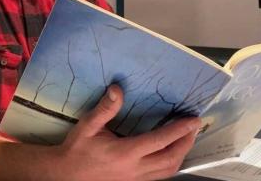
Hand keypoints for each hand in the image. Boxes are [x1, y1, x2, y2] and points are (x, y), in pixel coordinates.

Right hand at [57, 84, 200, 180]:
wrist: (66, 175)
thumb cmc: (78, 149)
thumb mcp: (88, 126)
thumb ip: (105, 108)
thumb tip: (117, 89)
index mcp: (126, 153)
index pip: (159, 141)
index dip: (179, 130)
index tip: (193, 120)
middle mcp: (135, 169)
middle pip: (170, 159)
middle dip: (186, 143)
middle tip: (194, 127)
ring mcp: (135, 179)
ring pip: (167, 171)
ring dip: (181, 154)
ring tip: (187, 139)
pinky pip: (159, 176)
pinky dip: (170, 164)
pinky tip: (169, 153)